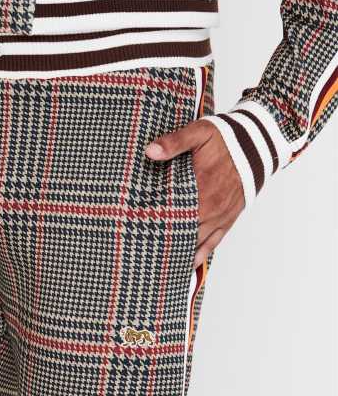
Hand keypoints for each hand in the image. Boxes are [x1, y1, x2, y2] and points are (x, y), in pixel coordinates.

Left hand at [145, 119, 244, 268]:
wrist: (260, 143)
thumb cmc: (227, 138)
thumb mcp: (199, 133)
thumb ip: (174, 142)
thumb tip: (150, 151)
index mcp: (199, 186)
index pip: (170, 210)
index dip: (152, 221)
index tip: (135, 230)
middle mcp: (209, 206)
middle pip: (180, 229)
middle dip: (161, 238)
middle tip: (141, 249)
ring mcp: (220, 216)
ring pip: (195, 240)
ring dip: (178, 249)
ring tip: (158, 260)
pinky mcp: (229, 219)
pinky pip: (214, 242)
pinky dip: (200, 254)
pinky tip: (187, 263)